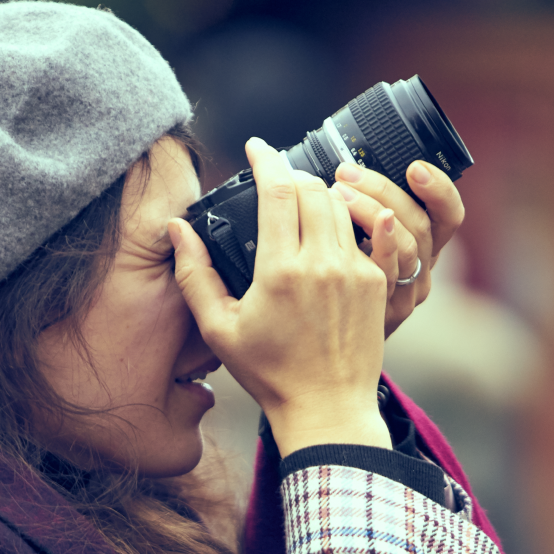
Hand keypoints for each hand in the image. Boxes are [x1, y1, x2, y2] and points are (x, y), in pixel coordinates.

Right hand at [173, 137, 390, 454]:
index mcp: (280, 271)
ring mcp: (355, 270)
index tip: (255, 145)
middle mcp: (321, 264)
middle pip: (312, 187)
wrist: (327, 408)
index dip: (265, 158)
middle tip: (275, 177)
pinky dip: (348, 217)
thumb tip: (176, 230)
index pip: (277, 189)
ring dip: (320, 192)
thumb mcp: (219, 329)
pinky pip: (368, 230)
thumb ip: (194, 275)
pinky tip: (332, 223)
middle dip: (292, 173)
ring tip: (301, 199)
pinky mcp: (376, 281)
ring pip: (340, 205)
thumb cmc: (269, 373)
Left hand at [331, 159, 465, 336]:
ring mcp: (406, 290)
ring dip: (373, 212)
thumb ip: (364, 208)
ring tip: (339, 194)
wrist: (331, 343)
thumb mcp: (362, 238)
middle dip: (385, 190)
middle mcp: (423, 266)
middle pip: (422, 223)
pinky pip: (388, 274)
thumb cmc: (342, 282)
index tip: (415, 167)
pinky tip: (350, 229)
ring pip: (407, 246)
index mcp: (425, 243)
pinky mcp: (385, 308)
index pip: (448, 213)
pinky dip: (375, 247)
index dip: (439, 189)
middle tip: (347, 173)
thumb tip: (345, 168)